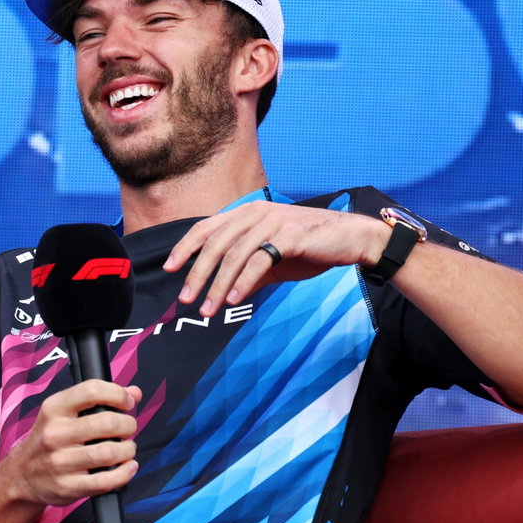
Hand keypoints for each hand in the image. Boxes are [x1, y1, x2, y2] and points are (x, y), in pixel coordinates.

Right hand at [0, 379, 141, 507]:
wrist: (21, 475)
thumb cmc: (48, 440)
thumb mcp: (63, 413)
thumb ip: (99, 400)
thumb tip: (134, 393)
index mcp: (53, 409)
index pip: (91, 391)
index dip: (118, 394)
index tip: (127, 402)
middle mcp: (54, 433)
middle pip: (107, 423)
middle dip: (128, 425)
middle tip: (127, 429)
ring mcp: (60, 462)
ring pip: (110, 452)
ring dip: (128, 450)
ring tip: (126, 449)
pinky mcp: (67, 486)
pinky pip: (106, 481)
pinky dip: (125, 473)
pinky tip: (126, 467)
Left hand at [165, 201, 390, 314]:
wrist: (353, 239)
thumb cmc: (311, 247)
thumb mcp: (273, 261)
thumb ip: (248, 273)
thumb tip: (224, 293)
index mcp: (246, 213)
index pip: (206, 229)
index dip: (185, 248)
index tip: (169, 269)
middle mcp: (255, 213)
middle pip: (214, 244)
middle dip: (197, 274)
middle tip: (185, 299)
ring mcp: (272, 221)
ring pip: (234, 255)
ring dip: (218, 285)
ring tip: (209, 310)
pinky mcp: (290, 235)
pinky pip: (259, 260)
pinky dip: (244, 281)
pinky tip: (235, 299)